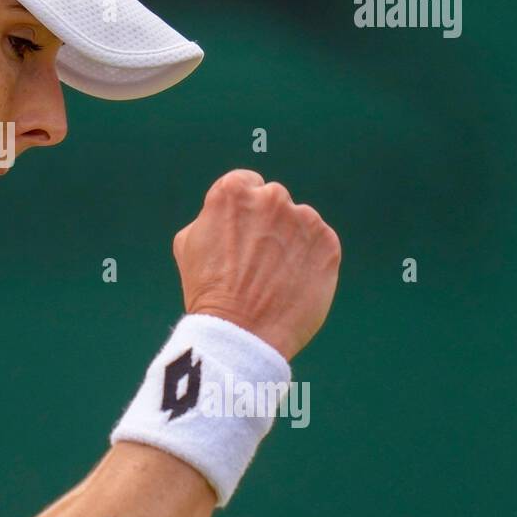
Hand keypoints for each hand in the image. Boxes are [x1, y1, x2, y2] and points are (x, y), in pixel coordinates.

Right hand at [172, 169, 340, 361]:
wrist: (240, 332)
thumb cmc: (207, 290)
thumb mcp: (187, 242)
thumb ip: (211, 216)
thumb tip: (228, 214)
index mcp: (233, 191)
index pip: (246, 184)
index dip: (241, 212)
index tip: (240, 236)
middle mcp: (272, 197)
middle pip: (273, 201)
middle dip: (267, 224)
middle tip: (256, 260)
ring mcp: (304, 219)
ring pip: (299, 222)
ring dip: (290, 241)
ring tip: (274, 276)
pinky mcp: (328, 244)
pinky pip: (319, 244)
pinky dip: (310, 259)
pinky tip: (292, 282)